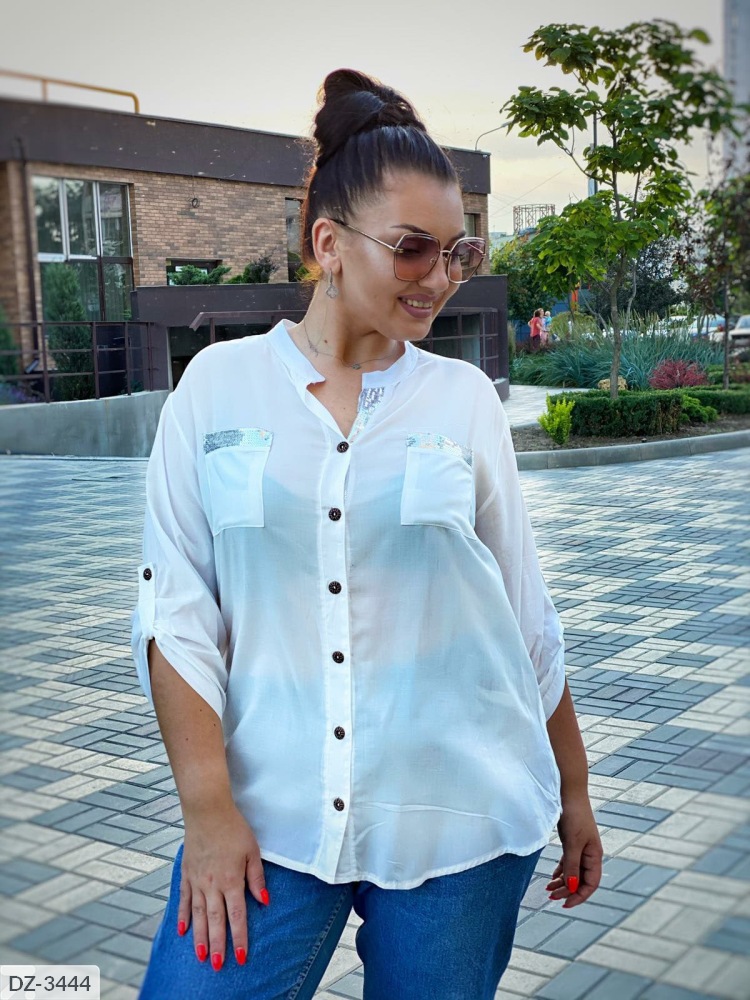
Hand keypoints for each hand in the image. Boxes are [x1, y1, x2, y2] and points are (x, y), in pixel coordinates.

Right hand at [178, 800, 268, 969]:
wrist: (207, 810)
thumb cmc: (233, 828)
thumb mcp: (252, 850)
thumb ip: (257, 878)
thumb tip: (264, 900)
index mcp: (231, 880)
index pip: (237, 915)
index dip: (240, 937)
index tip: (242, 956)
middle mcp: (212, 885)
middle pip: (216, 921)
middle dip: (217, 945)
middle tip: (217, 966)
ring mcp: (196, 880)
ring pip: (199, 915)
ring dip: (200, 937)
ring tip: (201, 956)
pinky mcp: (186, 873)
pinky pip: (184, 899)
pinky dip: (183, 916)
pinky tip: (182, 931)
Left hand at [546, 796, 602, 907]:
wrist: (568, 790)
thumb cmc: (573, 814)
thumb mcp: (572, 842)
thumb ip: (572, 866)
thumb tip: (572, 888)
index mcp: (594, 855)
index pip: (591, 884)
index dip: (579, 896)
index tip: (564, 904)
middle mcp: (590, 853)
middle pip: (581, 880)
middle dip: (567, 890)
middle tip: (551, 896)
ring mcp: (581, 847)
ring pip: (573, 872)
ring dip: (562, 882)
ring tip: (548, 889)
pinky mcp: (572, 840)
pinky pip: (568, 862)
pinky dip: (561, 871)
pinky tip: (552, 876)